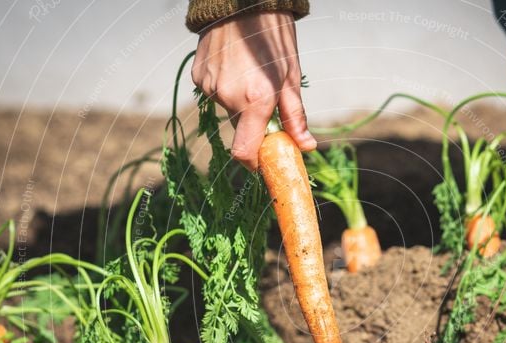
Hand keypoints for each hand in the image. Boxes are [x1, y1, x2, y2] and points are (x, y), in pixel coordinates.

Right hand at [192, 11, 315, 170]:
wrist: (241, 1)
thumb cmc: (273, 37)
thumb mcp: (291, 77)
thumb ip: (295, 117)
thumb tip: (306, 146)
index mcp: (254, 101)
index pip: (245, 153)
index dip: (254, 163)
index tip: (264, 162)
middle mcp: (228, 98)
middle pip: (240, 129)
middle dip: (254, 124)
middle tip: (267, 103)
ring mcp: (210, 87)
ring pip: (228, 109)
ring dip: (241, 103)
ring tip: (251, 75)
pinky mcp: (198, 76)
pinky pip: (215, 93)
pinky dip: (227, 88)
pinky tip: (236, 67)